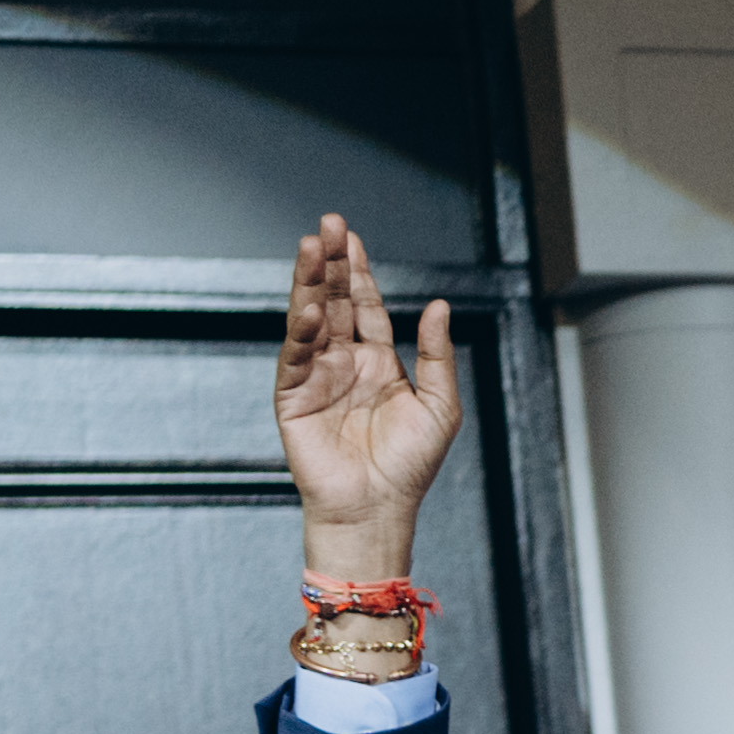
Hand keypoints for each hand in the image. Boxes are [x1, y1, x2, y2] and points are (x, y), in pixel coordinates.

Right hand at [275, 215, 460, 584]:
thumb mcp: (440, 405)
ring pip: (311, 318)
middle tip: (328, 224)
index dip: (359, 271)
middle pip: (335, 300)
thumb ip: (439, 354)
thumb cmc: (410, 466)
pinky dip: (302, 331)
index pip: (366, 305)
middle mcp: (345, 362)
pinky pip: (296, 356)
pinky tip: (310, 308)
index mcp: (379, 362)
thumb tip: (440, 306)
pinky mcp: (293, 396)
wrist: (378, 508)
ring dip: (309, 282)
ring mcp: (317, 376)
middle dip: (331, 263)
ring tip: (310, 246)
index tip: (352, 237)